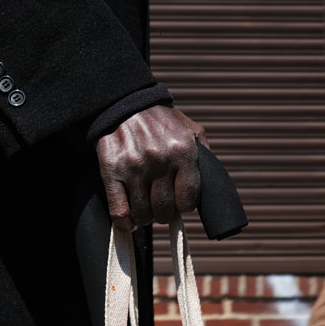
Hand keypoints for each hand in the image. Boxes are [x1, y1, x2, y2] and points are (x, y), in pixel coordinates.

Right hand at [95, 105, 208, 230]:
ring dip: (146, 218)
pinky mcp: (111, 171)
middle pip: (165, 210)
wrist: (124, 102)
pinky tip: (129, 221)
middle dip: (165, 214)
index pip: (188, 200)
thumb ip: (204, 155)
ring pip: (143, 214)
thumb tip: (212, 185)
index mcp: (183, 151)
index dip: (184, 206)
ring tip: (145, 210)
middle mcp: (159, 160)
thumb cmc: (160, 120)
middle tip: (161, 207)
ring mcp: (134, 167)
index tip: (179, 202)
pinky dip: (125, 223)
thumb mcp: (190, 129)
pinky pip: (120, 211)